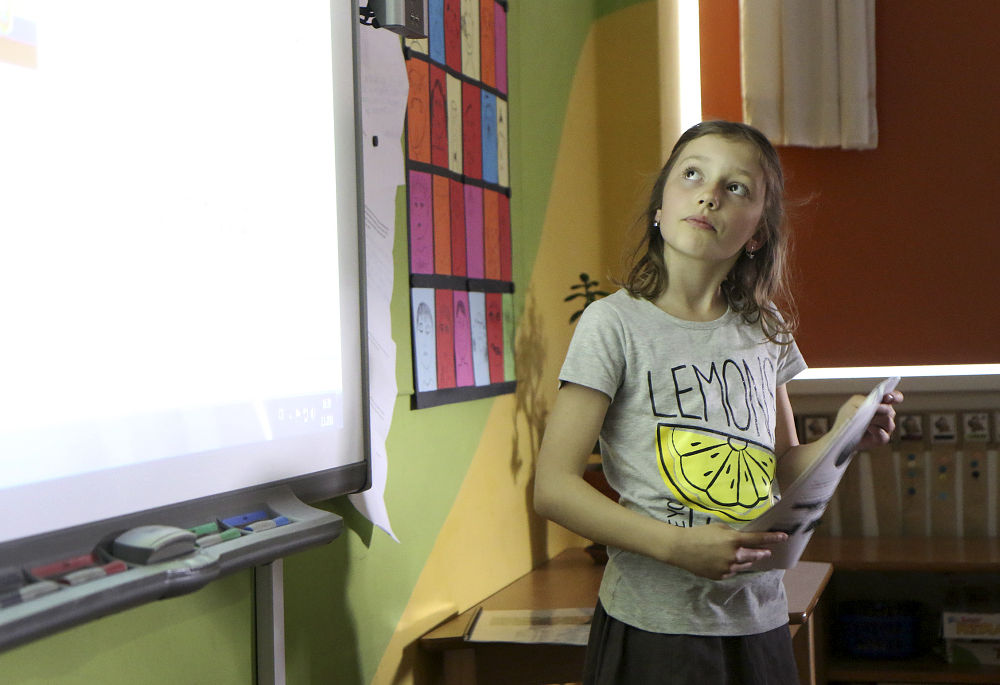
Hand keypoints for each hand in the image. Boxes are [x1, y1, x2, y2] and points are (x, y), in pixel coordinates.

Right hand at [666, 523, 787, 579]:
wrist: (680, 549)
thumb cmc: (699, 534)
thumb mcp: (718, 528)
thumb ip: (734, 534)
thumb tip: (745, 539)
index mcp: (733, 540)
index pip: (758, 539)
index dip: (773, 538)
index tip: (785, 537)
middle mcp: (733, 556)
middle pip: (755, 555)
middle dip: (762, 552)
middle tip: (766, 551)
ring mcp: (727, 568)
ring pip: (745, 565)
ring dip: (747, 560)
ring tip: (743, 555)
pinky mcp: (721, 576)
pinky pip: (733, 571)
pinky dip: (733, 566)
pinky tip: (725, 561)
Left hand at [856, 389, 903, 450]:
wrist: (842, 433)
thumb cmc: (850, 415)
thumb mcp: (853, 403)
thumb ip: (863, 400)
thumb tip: (873, 404)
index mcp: (883, 404)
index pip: (896, 398)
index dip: (895, 397)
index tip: (888, 397)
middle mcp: (887, 415)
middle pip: (890, 411)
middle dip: (881, 409)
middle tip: (873, 408)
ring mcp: (886, 428)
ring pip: (888, 422)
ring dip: (876, 419)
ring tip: (866, 419)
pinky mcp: (882, 439)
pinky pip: (883, 435)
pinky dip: (875, 430)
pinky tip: (868, 427)